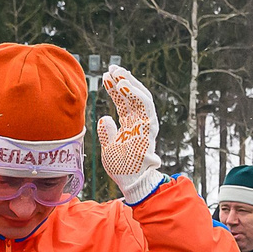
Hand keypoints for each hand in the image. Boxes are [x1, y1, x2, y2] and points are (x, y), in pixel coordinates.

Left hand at [96, 64, 161, 204]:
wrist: (132, 183)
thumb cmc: (121, 169)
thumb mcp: (108, 148)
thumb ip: (106, 133)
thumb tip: (104, 118)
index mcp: (130, 126)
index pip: (123, 103)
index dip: (115, 90)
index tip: (105, 77)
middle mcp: (139, 124)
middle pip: (132, 97)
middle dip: (122, 81)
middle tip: (112, 68)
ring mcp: (145, 125)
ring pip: (140, 98)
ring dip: (129, 83)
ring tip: (118, 72)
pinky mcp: (149, 128)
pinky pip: (145, 107)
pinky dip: (135, 94)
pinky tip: (124, 84)